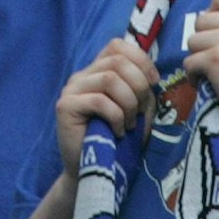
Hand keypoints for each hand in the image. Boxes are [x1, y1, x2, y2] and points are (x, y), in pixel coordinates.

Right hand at [56, 37, 158, 178]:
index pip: (117, 45)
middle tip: (140, 112)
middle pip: (117, 61)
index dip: (140, 59)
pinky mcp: (65, 107)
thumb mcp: (138, 109)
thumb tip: (151, 74)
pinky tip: (118, 132)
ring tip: (129, 124)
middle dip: (139, 86)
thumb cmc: (120, 142)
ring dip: (129, 103)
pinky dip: (117, 117)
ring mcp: (71, 90)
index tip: (152, 83)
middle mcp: (82, 76)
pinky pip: (100, 101)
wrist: (97, 173)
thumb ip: (141, 88)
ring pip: (109, 79)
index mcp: (98, 72)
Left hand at [183, 0, 218, 133]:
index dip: (213, 11)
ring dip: (198, 58)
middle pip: (201, 20)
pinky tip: (206, 83)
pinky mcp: (216, 59)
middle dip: (204, 40)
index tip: (217, 30)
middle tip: (216, 58)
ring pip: (192, 41)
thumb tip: (211, 16)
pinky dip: (193, 76)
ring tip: (212, 72)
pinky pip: (189, 62)